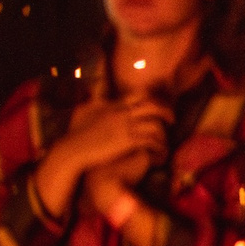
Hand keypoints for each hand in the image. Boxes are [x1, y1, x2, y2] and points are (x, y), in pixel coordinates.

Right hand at [36, 97, 169, 217]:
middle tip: (171, 118)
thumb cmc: (75, 133)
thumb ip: (96, 102)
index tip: (159, 104)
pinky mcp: (127, 142)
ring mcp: (125, 127)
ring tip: (168, 136)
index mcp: (113, 105)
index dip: (153, 98)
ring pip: (154, 123)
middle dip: (166, 110)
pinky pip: (150, 141)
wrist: (73, 150)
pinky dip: (158, 145)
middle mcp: (121, 113)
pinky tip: (161, 150)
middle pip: (152, 106)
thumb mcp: (84, 111)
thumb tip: (102, 96)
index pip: (139, 94)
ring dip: (164, 129)